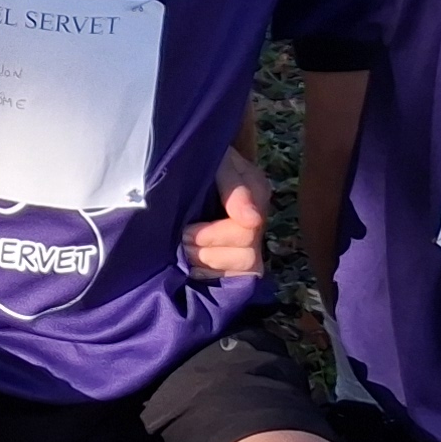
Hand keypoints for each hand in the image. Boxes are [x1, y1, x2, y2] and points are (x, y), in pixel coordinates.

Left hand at [183, 149, 273, 279]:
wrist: (189, 165)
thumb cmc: (202, 159)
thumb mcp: (218, 161)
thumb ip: (234, 186)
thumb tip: (253, 221)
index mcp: (256, 196)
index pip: (248, 230)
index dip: (217, 235)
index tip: (187, 229)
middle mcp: (257, 224)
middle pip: (247, 257)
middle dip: (209, 251)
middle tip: (183, 239)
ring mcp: (248, 245)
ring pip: (243, 272)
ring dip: (209, 266)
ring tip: (186, 252)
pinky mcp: (234, 262)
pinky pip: (234, 282)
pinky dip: (210, 277)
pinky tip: (193, 268)